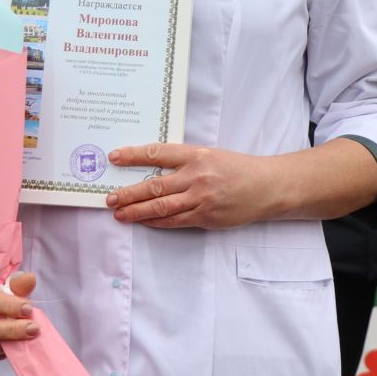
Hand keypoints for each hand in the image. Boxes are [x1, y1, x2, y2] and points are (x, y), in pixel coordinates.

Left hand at [104, 142, 282, 228]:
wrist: (267, 187)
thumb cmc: (237, 169)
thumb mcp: (210, 156)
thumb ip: (184, 161)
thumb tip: (151, 168)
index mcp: (197, 155)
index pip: (158, 153)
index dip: (134, 156)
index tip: (115, 157)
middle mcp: (197, 176)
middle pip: (155, 185)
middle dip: (129, 193)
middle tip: (109, 198)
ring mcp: (201, 198)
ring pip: (162, 206)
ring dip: (137, 211)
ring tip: (119, 213)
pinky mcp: (206, 216)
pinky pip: (175, 221)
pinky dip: (156, 222)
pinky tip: (143, 221)